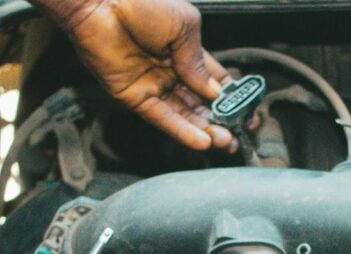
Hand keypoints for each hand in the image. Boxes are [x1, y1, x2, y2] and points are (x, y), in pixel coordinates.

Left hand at [49, 0, 234, 150]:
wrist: (102, 2)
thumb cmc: (142, 3)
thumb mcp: (184, 26)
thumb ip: (198, 62)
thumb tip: (215, 92)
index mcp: (187, 51)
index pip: (215, 82)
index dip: (233, 99)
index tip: (248, 114)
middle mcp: (172, 72)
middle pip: (201, 104)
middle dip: (222, 122)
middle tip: (238, 136)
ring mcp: (154, 86)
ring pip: (184, 116)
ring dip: (206, 131)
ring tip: (225, 143)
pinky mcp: (135, 97)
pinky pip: (162, 118)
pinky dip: (182, 131)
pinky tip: (202, 141)